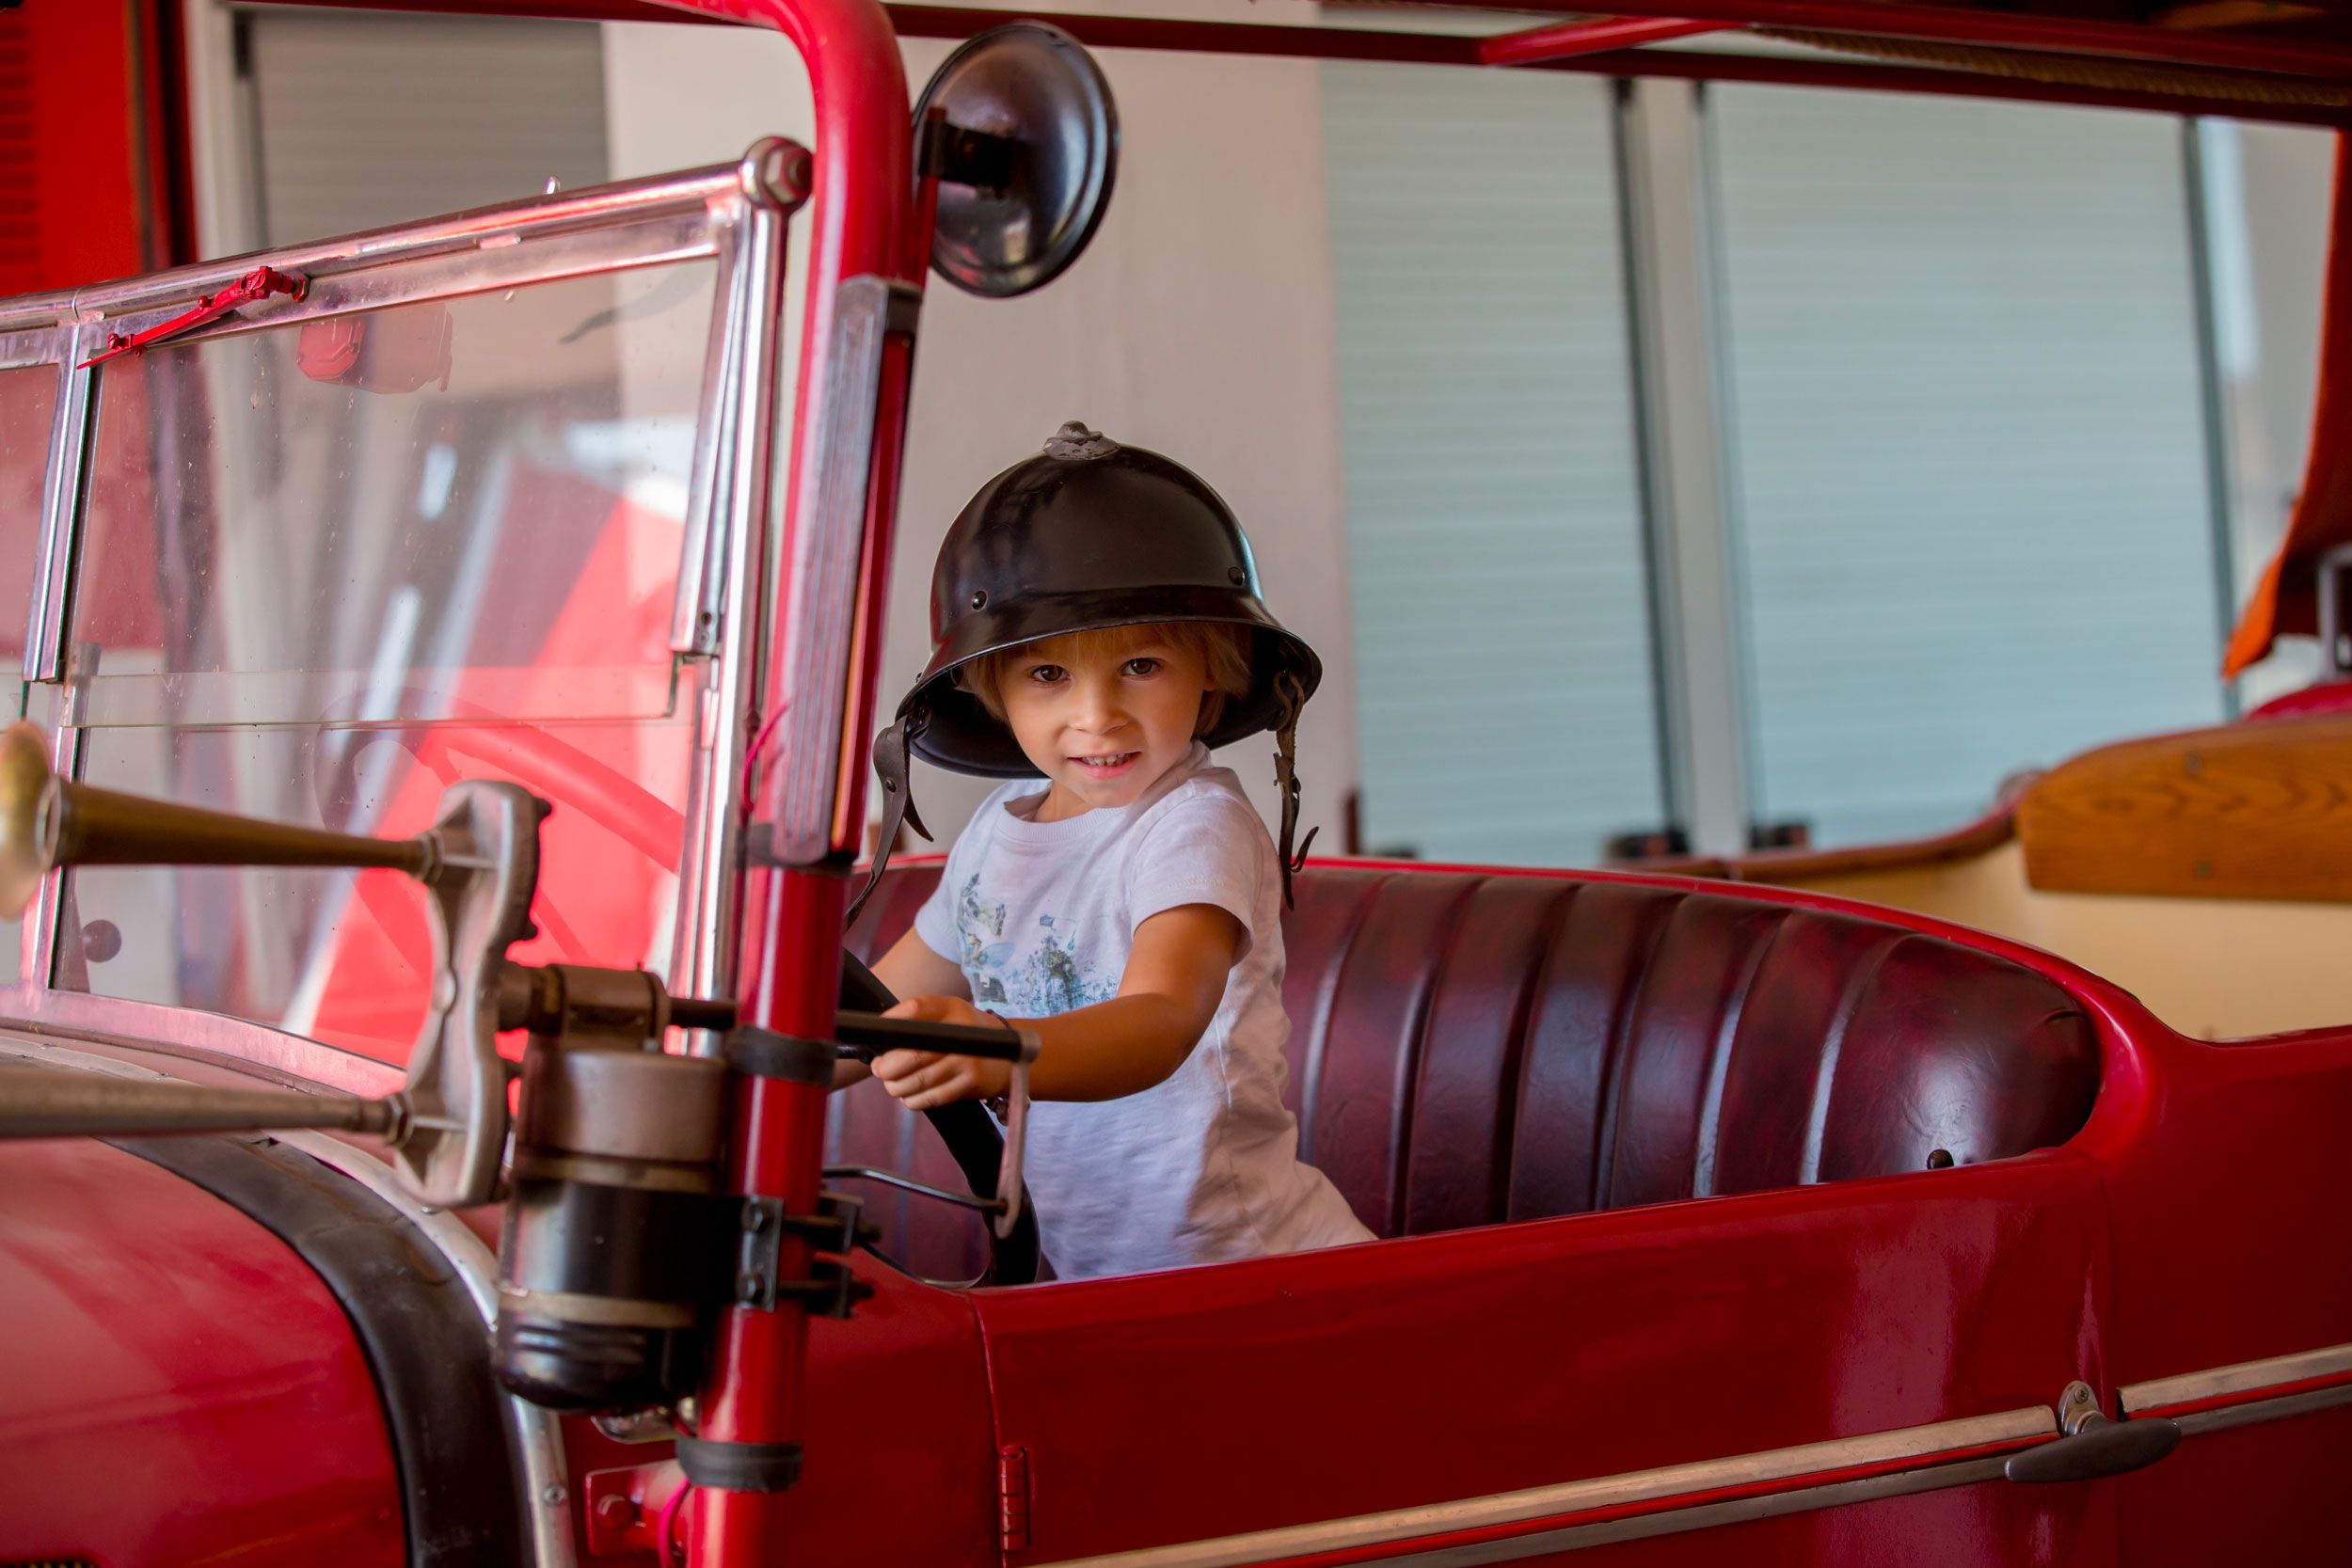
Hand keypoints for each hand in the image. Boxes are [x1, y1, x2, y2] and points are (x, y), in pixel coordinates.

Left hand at [872, 994, 1015, 1110]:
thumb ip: (919, 1022)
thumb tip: (879, 1040)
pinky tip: (910, 1095)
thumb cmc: (966, 1034)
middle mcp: (961, 1032)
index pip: (915, 1009)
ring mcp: (967, 1060)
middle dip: (887, 1066)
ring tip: (893, 1084)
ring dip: (896, 1086)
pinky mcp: (970, 1084)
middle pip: (912, 1054)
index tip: (877, 1034)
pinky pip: (931, 1098)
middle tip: (880, 1068)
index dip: (891, 1022)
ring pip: (918, 1080)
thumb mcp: (950, 1015)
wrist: (1008, 1055)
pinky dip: (913, 1100)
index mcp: (952, 1008)